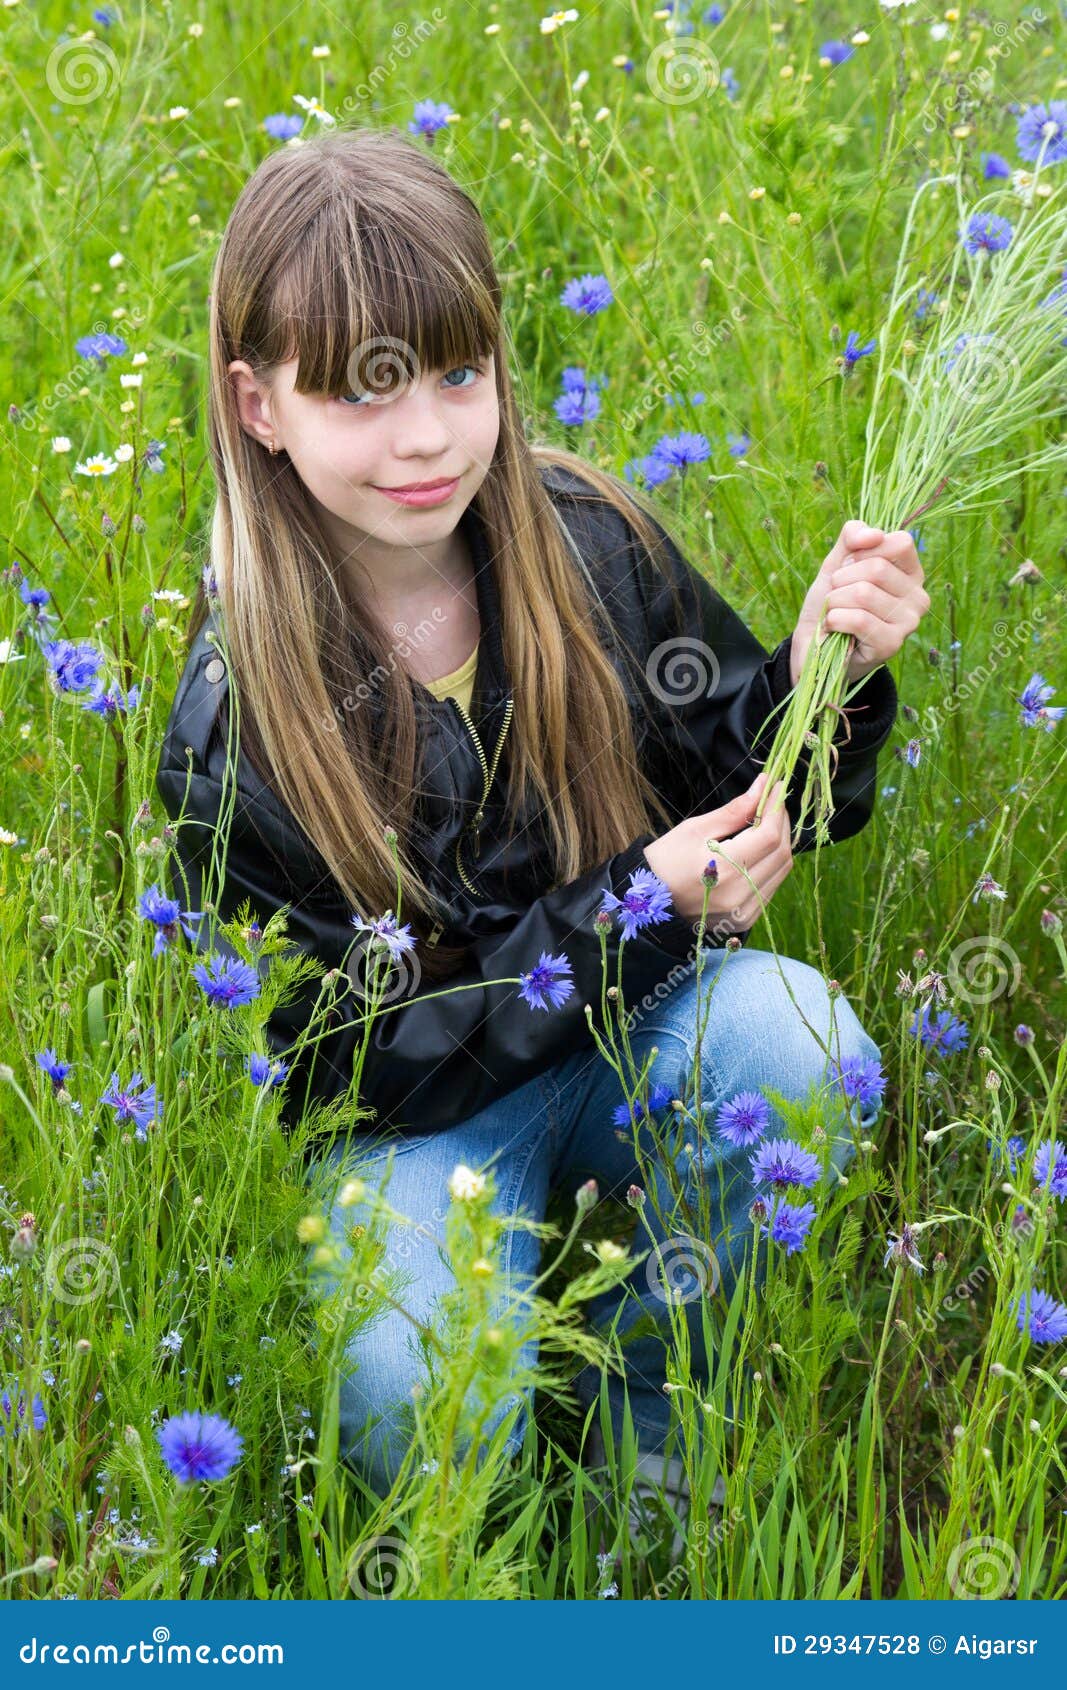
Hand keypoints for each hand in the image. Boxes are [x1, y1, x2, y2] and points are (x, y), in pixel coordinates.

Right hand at [642, 771, 792, 933]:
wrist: (648, 902)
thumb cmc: (665, 861)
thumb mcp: (694, 829)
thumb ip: (733, 811)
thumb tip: (762, 786)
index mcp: (724, 870)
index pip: (769, 836)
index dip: (775, 808)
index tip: (774, 787)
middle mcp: (739, 894)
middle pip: (781, 853)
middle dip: (782, 822)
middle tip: (772, 801)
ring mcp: (744, 911)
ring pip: (782, 870)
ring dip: (780, 842)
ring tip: (767, 822)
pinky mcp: (746, 919)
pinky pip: (771, 885)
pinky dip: (772, 863)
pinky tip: (760, 848)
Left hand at [790, 519, 930, 686]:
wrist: (812, 643)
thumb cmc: (831, 601)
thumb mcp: (838, 562)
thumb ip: (853, 537)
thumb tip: (873, 534)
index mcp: (911, 573)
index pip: (900, 542)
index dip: (863, 551)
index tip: (849, 567)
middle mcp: (918, 597)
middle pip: (877, 568)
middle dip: (842, 579)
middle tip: (837, 595)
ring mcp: (908, 623)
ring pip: (864, 593)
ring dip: (835, 601)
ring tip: (834, 612)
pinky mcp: (891, 644)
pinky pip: (858, 619)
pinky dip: (834, 620)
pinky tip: (835, 628)